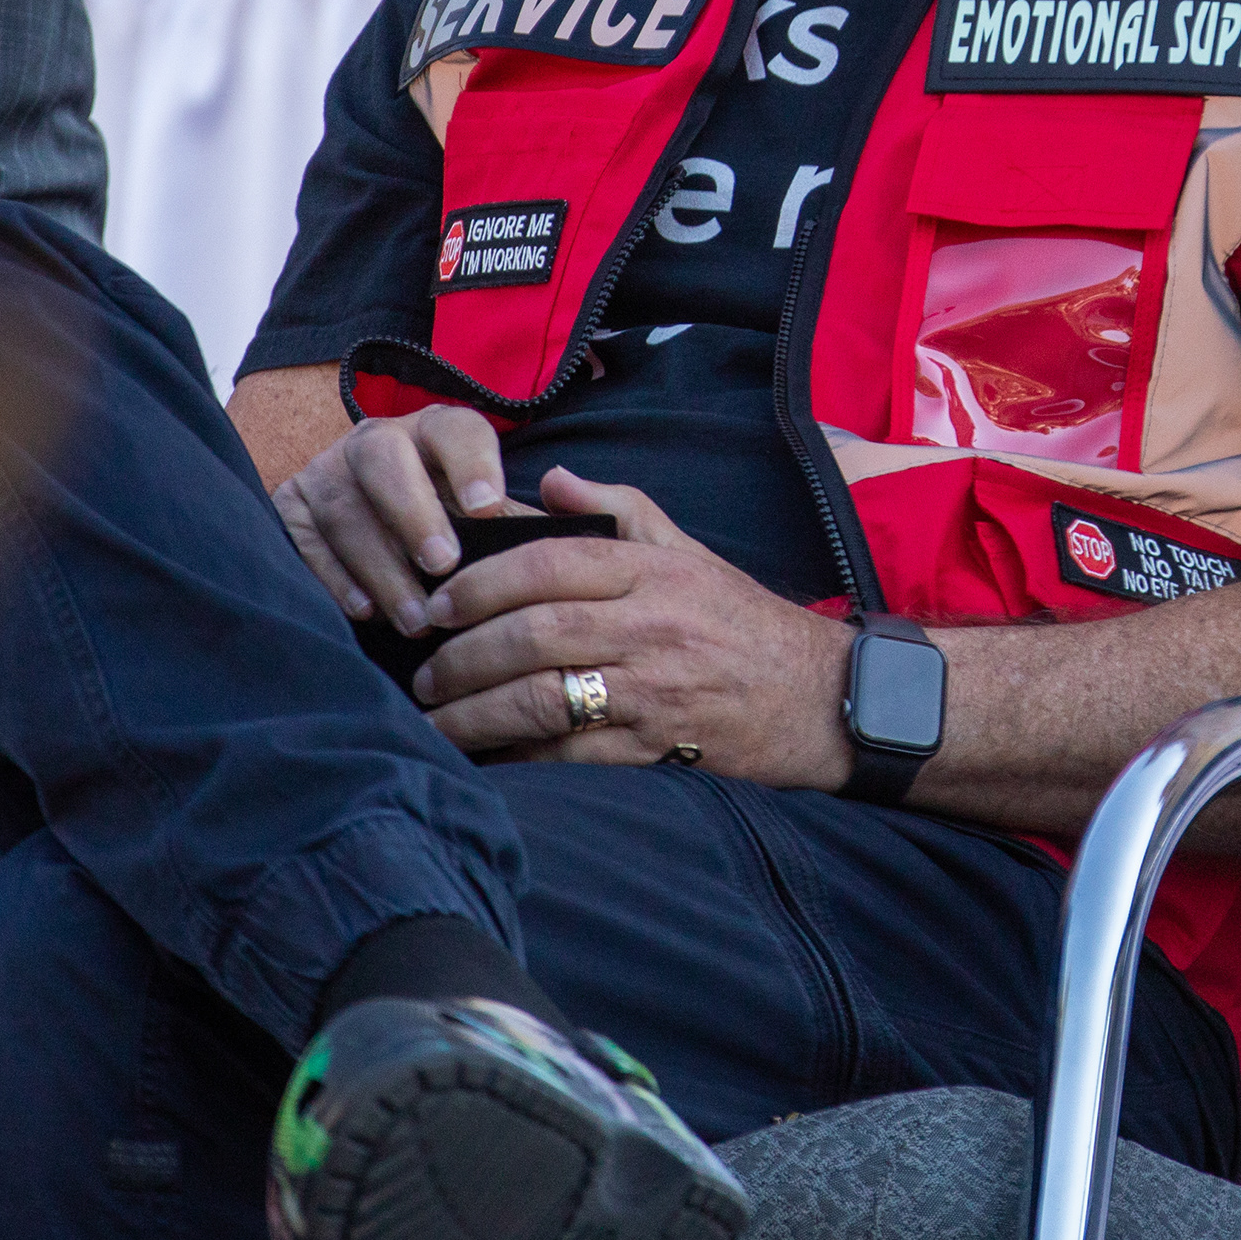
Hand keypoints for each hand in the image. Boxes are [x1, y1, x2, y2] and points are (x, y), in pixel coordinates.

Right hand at [270, 403, 511, 634]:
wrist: (378, 540)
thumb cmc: (455, 534)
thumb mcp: (487, 520)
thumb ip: (514, 527)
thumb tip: (549, 548)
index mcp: (436, 432)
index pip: (456, 430)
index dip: (472, 464)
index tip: (487, 508)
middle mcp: (377, 442)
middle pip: (384, 458)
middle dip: (414, 512)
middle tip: (443, 565)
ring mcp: (326, 472)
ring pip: (345, 509)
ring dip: (382, 568)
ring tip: (416, 620)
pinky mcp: (290, 508)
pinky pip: (305, 541)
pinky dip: (335, 579)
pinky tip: (366, 612)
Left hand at [410, 467, 858, 788]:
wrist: (818, 697)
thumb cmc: (739, 620)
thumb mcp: (687, 549)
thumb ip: (616, 508)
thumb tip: (550, 481)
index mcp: (651, 571)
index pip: (548, 563)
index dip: (482, 580)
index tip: (438, 599)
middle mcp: (649, 626)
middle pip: (533, 633)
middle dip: (463, 654)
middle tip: (422, 669)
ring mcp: (653, 690)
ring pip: (542, 698)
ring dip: (475, 712)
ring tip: (435, 718)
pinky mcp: (655, 747)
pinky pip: (570, 755)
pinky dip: (517, 758)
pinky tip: (484, 758)